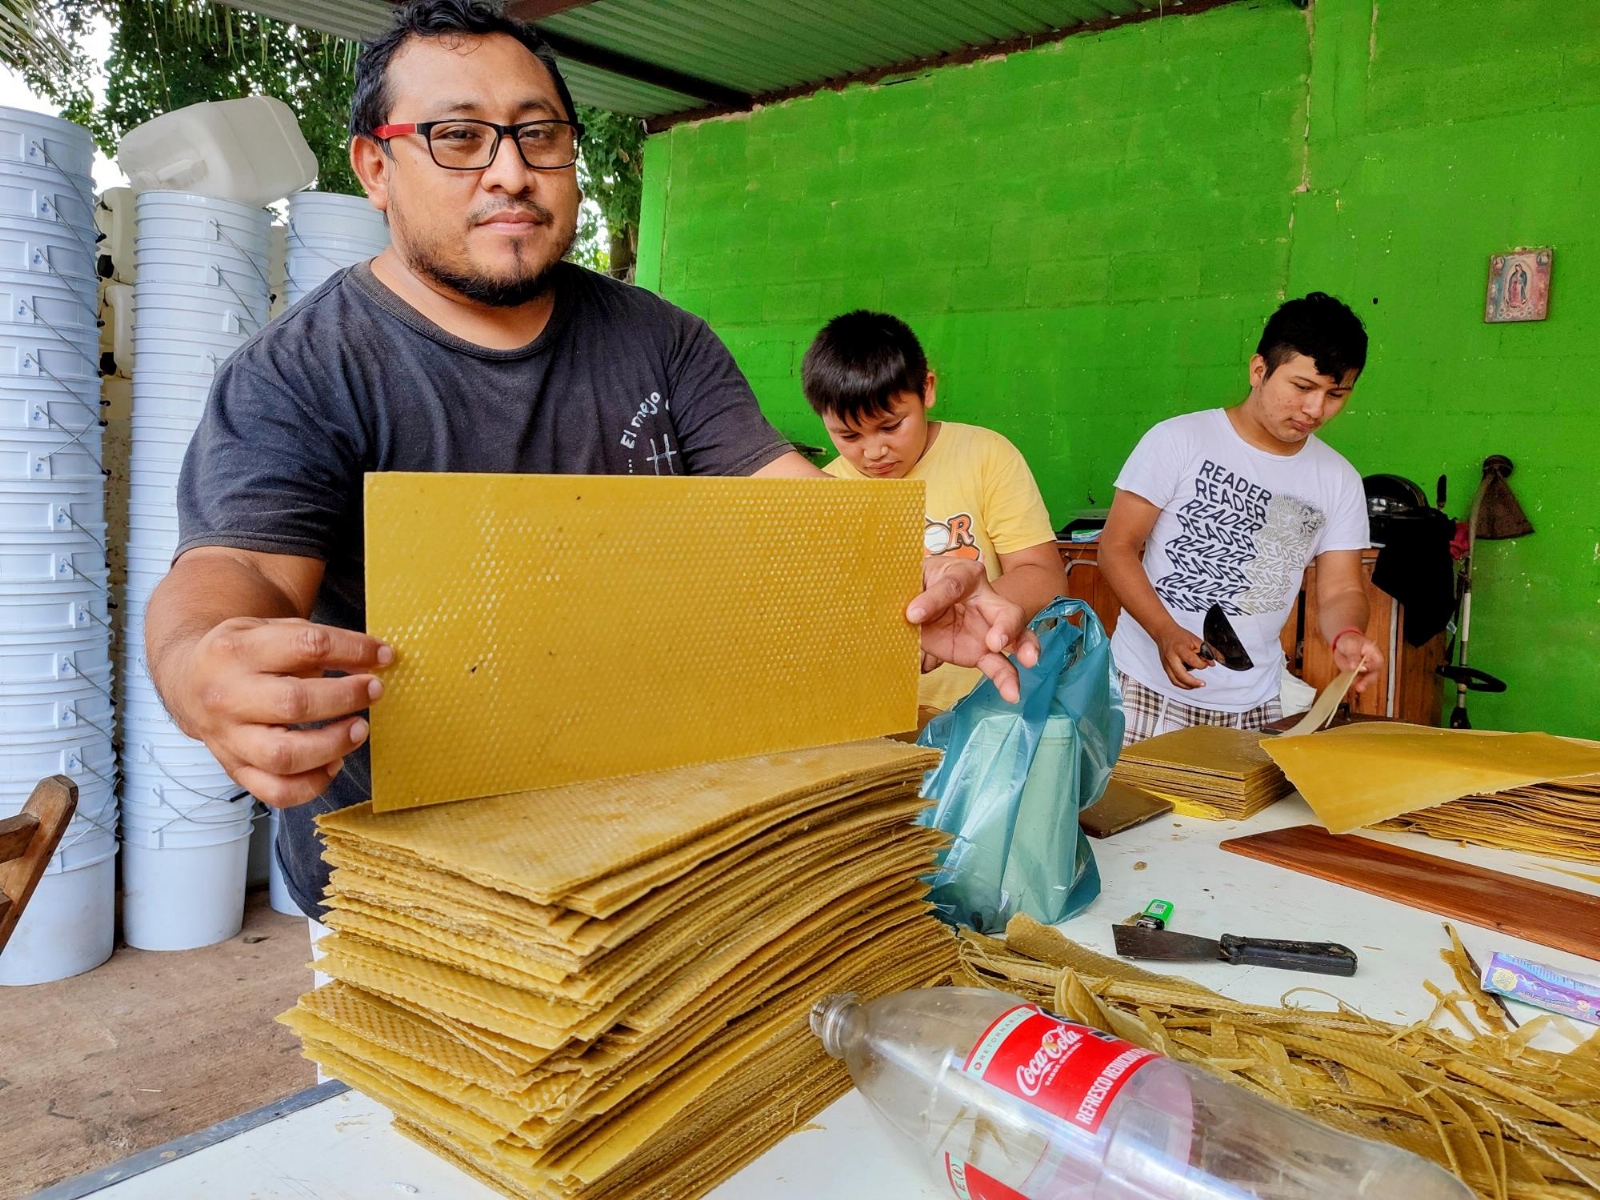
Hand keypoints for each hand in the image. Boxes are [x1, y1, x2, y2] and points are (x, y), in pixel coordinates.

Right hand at [164, 617, 392, 807]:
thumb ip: (314, 641)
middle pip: (294, 704)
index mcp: (238, 650)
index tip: (383, 655)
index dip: (354, 651)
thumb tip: (373, 659)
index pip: (307, 647)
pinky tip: (333, 763)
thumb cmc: (244, 654)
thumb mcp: (269, 629)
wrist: (188, 680)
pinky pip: (276, 792)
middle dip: (345, 698)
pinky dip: (313, 784)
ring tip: (359, 729)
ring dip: (333, 745)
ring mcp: (228, 738)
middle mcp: (227, 696)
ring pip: (284, 756)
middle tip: (374, 691)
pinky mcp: (234, 769)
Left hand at [906, 557, 1039, 702]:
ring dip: (1023, 648)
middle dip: (1007, 625)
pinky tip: (1012, 693)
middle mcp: (985, 600)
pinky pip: (998, 665)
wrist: (917, 603)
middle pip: (1005, 610)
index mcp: (965, 575)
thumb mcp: (915, 581)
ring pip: (1014, 637)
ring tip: (1028, 661)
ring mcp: (986, 628)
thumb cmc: (922, 583)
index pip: (954, 584)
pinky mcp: (980, 652)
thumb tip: (914, 614)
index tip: (913, 614)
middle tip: (995, 642)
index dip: (935, 598)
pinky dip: (1006, 679)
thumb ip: (919, 595)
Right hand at [1155, 623, 1210, 689]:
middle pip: (1181, 675)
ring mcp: (1167, 664)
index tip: (1206, 663)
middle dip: (1194, 682)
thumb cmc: (1179, 636)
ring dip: (1187, 686)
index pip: (1192, 661)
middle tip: (1202, 684)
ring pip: (1176, 681)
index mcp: (1180, 649)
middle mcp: (1172, 658)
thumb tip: (1211, 663)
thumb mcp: (1195, 640)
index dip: (1202, 664)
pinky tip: (1189, 684)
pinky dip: (1182, 684)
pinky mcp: (1165, 668)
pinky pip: (1173, 680)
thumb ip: (1205, 651)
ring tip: (1197, 685)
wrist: (1164, 633)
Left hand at [1333, 630, 1384, 693]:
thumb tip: (1355, 667)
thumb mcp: (1352, 645)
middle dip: (1366, 682)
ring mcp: (1364, 671)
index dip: (1370, 667)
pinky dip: (1351, 683)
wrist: (1342, 642)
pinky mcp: (1356, 675)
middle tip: (1360, 687)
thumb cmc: (1351, 641)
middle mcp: (1372, 665)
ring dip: (1358, 684)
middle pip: (1373, 676)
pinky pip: (1355, 681)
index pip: (1377, 663)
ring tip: (1352, 685)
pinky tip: (1347, 684)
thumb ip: (1354, 656)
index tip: (1363, 669)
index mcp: (1375, 655)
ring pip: (1364, 681)